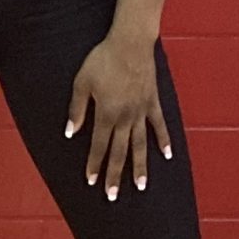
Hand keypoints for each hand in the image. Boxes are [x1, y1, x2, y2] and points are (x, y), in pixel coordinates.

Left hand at [65, 33, 171, 200]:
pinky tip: (167, 155)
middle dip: (115, 175)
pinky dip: (164, 140)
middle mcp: (125, 117)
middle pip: (119, 152)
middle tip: (113, 196)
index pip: (98, 146)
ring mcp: (141, 111)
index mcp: (106, 114)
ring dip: (140, 167)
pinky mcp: (153, 102)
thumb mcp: (82, 82)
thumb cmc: (103, 59)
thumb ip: (77, 109)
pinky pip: (159, 125)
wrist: (130, 42)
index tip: (92, 182)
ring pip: (140, 145)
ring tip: (141, 186)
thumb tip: (71, 133)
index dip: (94, 165)